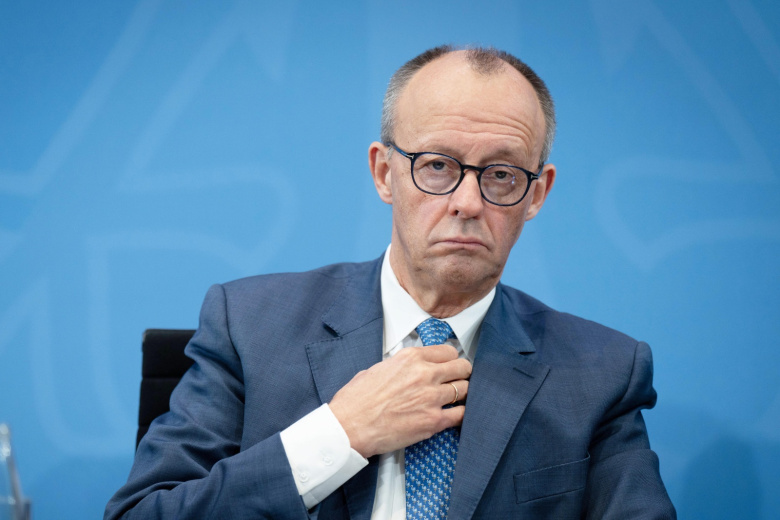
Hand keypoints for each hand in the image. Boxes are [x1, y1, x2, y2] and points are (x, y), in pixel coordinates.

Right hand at [328, 344, 470, 457]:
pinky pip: (460, 414)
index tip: (450, 365)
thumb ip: (400, 366)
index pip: (448, 351)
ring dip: (462, 394)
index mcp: (410, 358)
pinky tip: (453, 414)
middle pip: (462, 367)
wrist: (349, 427)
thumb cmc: (356, 400)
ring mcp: (431, 398)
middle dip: (462, 373)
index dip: (451, 359)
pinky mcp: (433, 421)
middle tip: (458, 380)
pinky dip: (460, 414)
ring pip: (465, 389)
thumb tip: (409, 370)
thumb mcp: (378, 368)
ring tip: (455, 398)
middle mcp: (424, 374)